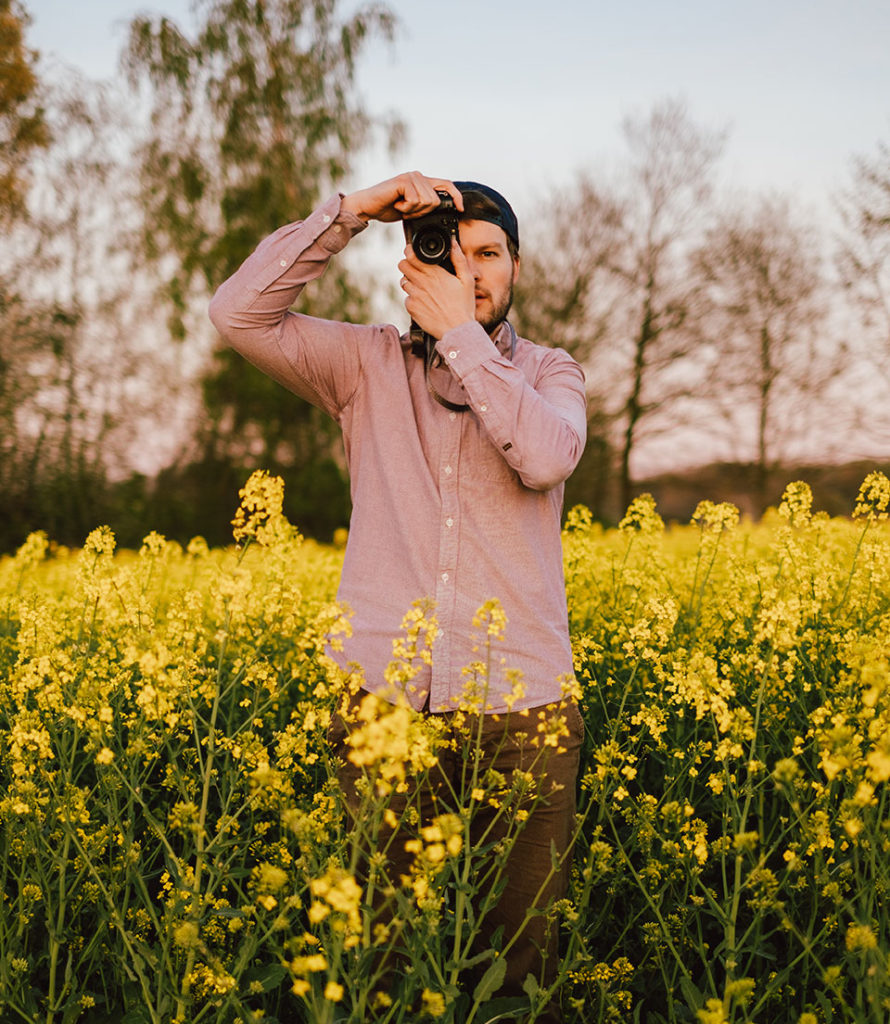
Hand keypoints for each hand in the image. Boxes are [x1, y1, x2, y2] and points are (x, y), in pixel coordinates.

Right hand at [341, 171, 462, 223]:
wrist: (368, 207)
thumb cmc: (388, 208)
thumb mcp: (412, 209)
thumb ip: (425, 206)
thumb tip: (441, 210)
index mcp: (422, 182)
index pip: (446, 185)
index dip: (456, 197)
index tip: (460, 209)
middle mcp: (418, 176)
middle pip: (436, 200)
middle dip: (423, 212)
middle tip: (408, 211)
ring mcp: (410, 177)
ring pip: (427, 201)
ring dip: (413, 211)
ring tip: (402, 207)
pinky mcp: (403, 181)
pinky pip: (415, 200)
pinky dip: (406, 208)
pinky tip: (397, 204)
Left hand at [399, 238, 474, 338]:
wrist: (457, 330)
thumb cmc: (463, 306)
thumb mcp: (467, 280)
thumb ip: (459, 259)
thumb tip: (453, 243)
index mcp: (434, 273)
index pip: (411, 256)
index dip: (409, 252)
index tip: (411, 252)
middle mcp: (422, 283)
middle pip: (403, 265)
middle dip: (407, 265)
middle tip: (415, 269)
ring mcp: (415, 296)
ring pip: (403, 282)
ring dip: (410, 281)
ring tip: (422, 287)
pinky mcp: (411, 308)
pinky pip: (407, 298)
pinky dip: (413, 298)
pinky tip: (424, 302)